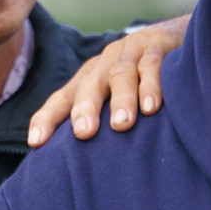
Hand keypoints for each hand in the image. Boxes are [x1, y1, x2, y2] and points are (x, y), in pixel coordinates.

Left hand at [27, 13, 190, 146]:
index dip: (47, 118)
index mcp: (88, 79)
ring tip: (121, 124)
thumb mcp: (115, 98)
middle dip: (85, 108)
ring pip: (120, 74)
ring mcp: (130, 53)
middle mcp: (104, 65)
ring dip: (121, 99)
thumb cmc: (140, 81)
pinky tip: (152, 108)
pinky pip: (152, 66)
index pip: (62, 99)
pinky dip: (152, 86)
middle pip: (89, 85)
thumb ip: (100, 124)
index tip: (36, 143)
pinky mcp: (157, 46)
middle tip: (84, 133)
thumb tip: (79, 170)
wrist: (174, 39)